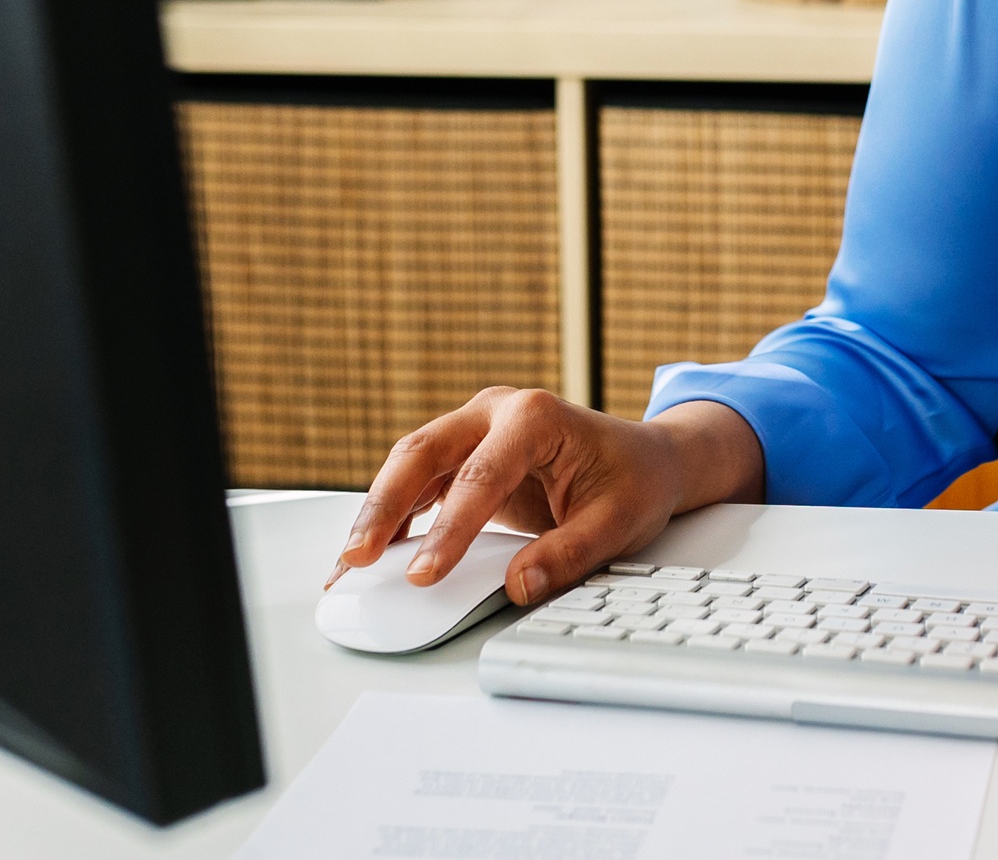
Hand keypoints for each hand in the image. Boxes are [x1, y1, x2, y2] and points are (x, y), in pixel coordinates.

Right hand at [326, 389, 765, 603]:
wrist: (647, 458)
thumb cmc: (635, 480)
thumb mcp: (619, 523)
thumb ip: (568, 555)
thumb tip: (519, 586)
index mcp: (536, 416)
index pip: (481, 475)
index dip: (449, 529)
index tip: (425, 574)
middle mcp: (496, 411)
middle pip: (423, 452)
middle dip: (385, 506)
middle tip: (358, 558)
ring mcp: (475, 427)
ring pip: (410, 463)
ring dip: (378, 511)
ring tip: (351, 563)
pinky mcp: (464, 454)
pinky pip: (419, 481)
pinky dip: (394, 515)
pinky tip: (374, 552)